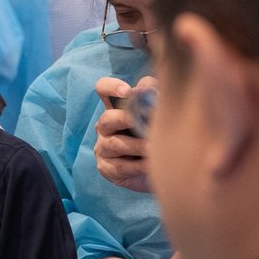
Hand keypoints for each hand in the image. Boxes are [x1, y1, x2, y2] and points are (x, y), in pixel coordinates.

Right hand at [94, 76, 153, 193]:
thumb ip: (154, 98)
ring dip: (137, 146)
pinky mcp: (106, 168)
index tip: (127, 92)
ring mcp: (103, 147)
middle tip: (144, 122)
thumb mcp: (155, 117)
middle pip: (107, 118)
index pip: (103, 89)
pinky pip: (120, 166)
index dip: (112, 87)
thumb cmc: (153, 138)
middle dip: (126, 119)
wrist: (153, 172)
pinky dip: (138, 166)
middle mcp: (106, 126)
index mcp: (116, 108)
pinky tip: (151, 165)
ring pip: (115, 144)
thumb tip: (155, 91)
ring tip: (154, 149)